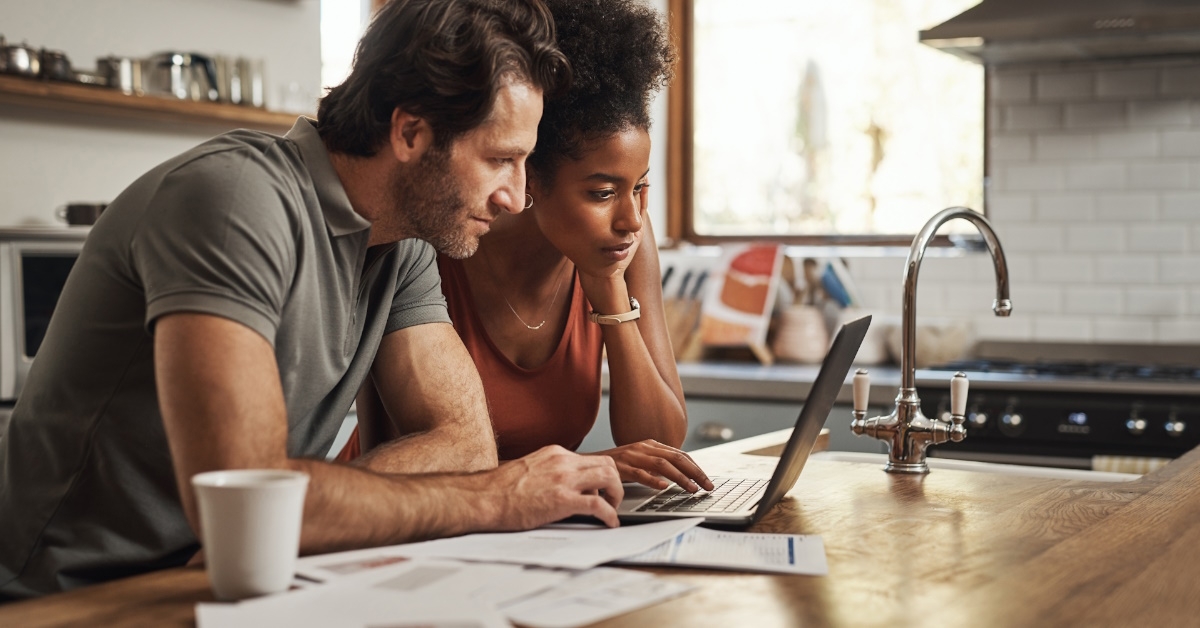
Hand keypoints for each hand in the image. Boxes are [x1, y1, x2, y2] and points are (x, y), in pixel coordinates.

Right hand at [487, 445, 623, 528]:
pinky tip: (609, 523)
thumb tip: (563, 486)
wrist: (483, 498)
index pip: (592, 458)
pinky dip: (610, 515)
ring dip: (617, 495)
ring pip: (609, 477)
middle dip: (615, 482)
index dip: (602, 475)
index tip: (602, 489)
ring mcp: (563, 479)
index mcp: (555, 453)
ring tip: (612, 509)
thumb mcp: (530, 470)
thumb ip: (550, 472)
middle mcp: (563, 462)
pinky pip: (598, 505)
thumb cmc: (499, 489)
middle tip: (612, 499)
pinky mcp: (562, 500)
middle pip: (607, 463)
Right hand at [591, 440, 714, 492]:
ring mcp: (632, 456)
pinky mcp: (621, 467)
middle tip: (707, 486)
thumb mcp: (639, 460)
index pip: (680, 454)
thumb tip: (679, 475)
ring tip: (692, 489)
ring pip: (662, 465)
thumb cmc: (616, 464)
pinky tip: (663, 487)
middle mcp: (644, 448)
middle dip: (695, 472)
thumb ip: (656, 464)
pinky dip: (653, 480)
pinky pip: (640, 473)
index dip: (696, 467)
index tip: (707, 480)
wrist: (588, 463)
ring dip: (680, 478)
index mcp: (650, 445)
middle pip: (676, 458)